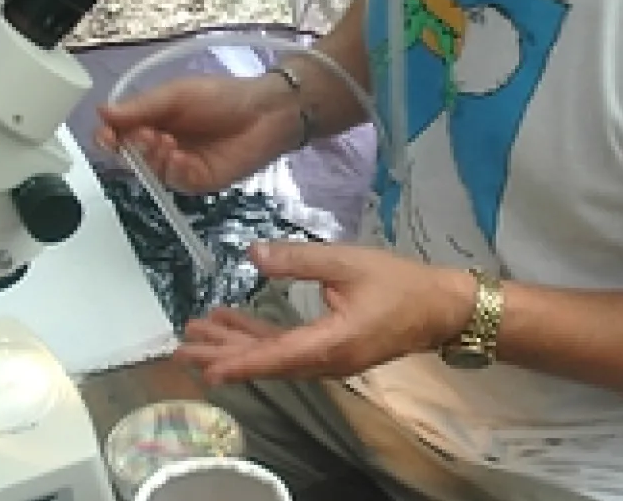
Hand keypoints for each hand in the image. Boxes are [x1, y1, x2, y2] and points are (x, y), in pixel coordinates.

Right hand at [95, 75, 298, 193]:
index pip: (118, 134)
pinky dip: (172, 170)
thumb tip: (102, 111)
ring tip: (167, 140)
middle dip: (131, 147)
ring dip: (152, 158)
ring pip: (149, 171)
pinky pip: (174, 181)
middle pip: (129, 156)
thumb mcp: (176, 94)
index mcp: (151, 120)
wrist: (265, 113)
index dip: (107, 137)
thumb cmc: (223, 97)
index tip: (107, 135)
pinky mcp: (196, 181)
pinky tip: (180, 156)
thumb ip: (141, 106)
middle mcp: (160, 145)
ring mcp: (178, 166)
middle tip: (147, 134)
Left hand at [174, 242, 475, 383]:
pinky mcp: (328, 352)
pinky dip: (257, 338)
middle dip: (222, 353)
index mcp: (331, 342)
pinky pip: (285, 350)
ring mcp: (326, 360)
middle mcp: (325, 361)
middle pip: (265, 362)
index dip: (239, 362)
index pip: (276, 356)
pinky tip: (232, 323)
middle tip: (182, 346)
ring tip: (198, 332)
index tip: (207, 367)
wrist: (441, 309)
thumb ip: (299, 259)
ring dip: (235, 345)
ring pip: (272, 358)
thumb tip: (254, 253)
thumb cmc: (400, 284)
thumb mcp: (348, 262)